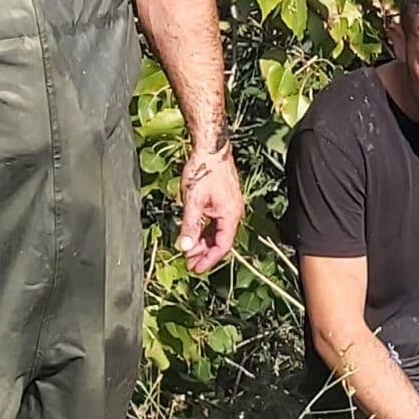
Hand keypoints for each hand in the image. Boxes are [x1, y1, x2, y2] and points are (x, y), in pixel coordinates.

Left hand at [177, 143, 242, 275]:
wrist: (211, 149)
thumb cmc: (205, 170)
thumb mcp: (193, 201)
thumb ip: (190, 226)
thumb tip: (185, 246)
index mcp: (230, 214)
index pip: (223, 245)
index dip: (209, 259)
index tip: (197, 268)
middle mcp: (233, 212)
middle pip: (220, 240)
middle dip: (204, 253)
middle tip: (189, 263)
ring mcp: (228, 207)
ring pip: (217, 231)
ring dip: (203, 242)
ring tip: (188, 251)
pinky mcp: (222, 201)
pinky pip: (215, 222)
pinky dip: (204, 230)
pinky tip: (193, 234)